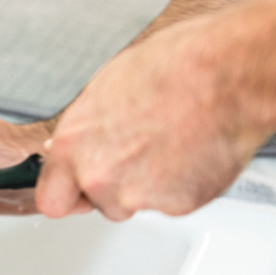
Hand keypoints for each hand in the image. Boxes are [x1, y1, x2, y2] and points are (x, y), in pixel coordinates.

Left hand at [35, 10, 270, 220]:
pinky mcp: (176, 205)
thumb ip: (81, 131)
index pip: (50, 199)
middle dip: (108, 189)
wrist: (225, 76)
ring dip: (145, 185)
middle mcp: (98, 175)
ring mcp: (136, 195)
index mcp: (72, 145)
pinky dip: (179, 185)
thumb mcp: (103, 90)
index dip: (65, 194)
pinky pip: (169, 204)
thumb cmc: (170, 69)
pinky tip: (188, 151)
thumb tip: (66, 147)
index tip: (74, 190)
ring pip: (133, 203)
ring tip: (167, 143)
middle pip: (94, 202)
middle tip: (134, 156)